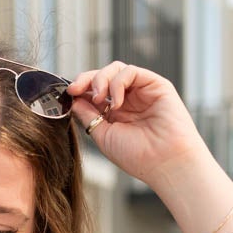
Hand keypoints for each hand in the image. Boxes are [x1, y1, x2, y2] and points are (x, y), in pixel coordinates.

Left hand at [66, 60, 206, 187]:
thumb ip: (88, 116)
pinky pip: (131, 72)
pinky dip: (118, 83)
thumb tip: (73, 99)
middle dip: (86, 79)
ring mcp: (142, 91)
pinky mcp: (155, 84)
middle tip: (76, 90)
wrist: (165, 162)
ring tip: (99, 99)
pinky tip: (115, 102)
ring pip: (116, 70)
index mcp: (116, 113)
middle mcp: (129, 100)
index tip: (68, 93)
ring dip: (100, 79)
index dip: (80, 88)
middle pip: (103, 76)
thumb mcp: (104, 136)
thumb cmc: (138, 156)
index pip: (94, 91)